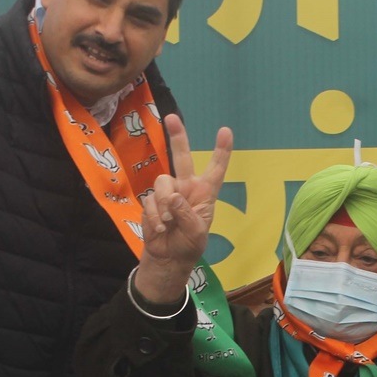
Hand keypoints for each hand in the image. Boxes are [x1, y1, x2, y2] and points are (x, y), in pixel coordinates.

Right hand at [133, 115, 232, 302]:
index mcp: (205, 193)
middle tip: (171, 118)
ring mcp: (167, 193)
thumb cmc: (188, 245)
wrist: (167, 258)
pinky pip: (151, 202)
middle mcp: (186, 187)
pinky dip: (156, 217)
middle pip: (181, 157)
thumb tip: (173, 196)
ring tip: (169, 223)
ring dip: (165, 204)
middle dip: (177, 136)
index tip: (225, 131)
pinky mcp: (152, 201)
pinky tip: (161, 229)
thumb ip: (186, 213)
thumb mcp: (196, 233)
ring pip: (162, 183)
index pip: (215, 169)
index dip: (221, 151)